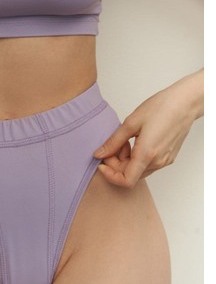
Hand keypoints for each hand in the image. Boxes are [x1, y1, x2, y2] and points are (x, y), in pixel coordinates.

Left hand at [93, 74, 201, 188]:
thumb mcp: (131, 122)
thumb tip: (99, 154)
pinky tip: (135, 141)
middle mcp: (158, 162)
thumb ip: (113, 141)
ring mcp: (164, 161)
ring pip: (139, 170)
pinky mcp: (168, 157)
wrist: (185, 103)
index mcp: (147, 154)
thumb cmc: (161, 108)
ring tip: (125, 140)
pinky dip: (136, 158)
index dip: (110, 175)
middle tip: (113, 145)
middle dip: (116, 164)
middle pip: (131, 175)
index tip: (102, 163)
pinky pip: (148, 164)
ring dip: (126, 161)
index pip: (126, 181)